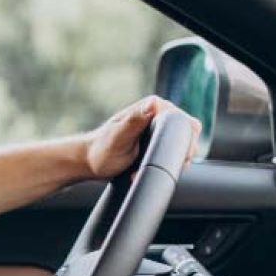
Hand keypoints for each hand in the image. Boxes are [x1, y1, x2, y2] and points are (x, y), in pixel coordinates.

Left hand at [84, 96, 200, 179]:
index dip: (184, 137)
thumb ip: (135, 121)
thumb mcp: (118, 137)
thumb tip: (153, 104)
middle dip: (176, 153)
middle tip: (156, 166)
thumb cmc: (101, 150)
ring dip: (167, 162)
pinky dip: (160, 166)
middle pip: (185, 133)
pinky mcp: (156, 143)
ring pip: (180, 146)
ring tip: (144, 169)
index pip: (181, 118)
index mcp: (151, 107)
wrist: (90, 164)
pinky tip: (143, 171)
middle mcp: (157, 115)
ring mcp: (157, 129)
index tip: (175, 155)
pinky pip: (169, 155)